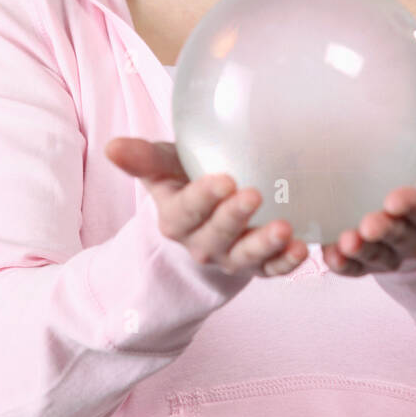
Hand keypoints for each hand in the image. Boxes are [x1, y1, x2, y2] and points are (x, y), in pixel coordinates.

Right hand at [104, 137, 309, 277]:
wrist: (206, 212)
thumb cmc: (184, 179)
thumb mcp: (164, 166)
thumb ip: (142, 157)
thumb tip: (111, 146)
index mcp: (176, 219)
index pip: (186, 211)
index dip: (203, 198)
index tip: (223, 179)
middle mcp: (202, 244)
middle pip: (216, 236)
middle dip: (234, 218)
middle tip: (253, 195)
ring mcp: (232, 257)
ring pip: (246, 258)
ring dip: (265, 245)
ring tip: (285, 230)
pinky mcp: (259, 265)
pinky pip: (274, 270)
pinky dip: (288, 264)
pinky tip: (304, 250)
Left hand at [321, 140, 415, 275]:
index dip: (414, 206)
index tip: (395, 198)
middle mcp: (415, 236)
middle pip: (400, 236)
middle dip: (385, 231)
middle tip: (370, 224)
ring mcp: (390, 251)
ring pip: (377, 255)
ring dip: (362, 251)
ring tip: (347, 242)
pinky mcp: (366, 261)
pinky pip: (355, 268)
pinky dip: (342, 265)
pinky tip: (328, 255)